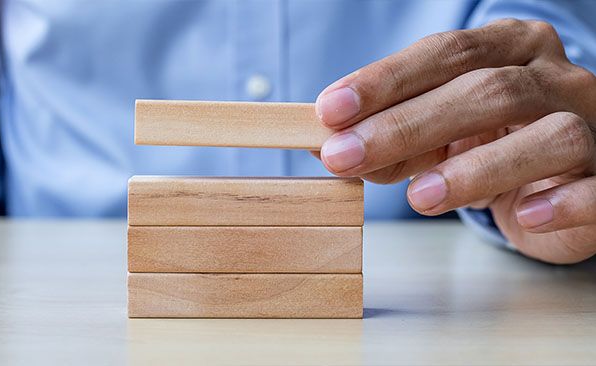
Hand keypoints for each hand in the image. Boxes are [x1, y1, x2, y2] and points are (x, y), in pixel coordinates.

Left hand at [315, 19, 595, 263]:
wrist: (557, 183)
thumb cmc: (489, 146)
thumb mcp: (433, 136)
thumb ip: (387, 138)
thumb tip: (323, 145)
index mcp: (510, 49)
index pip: (445, 52)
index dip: (386, 80)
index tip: (331, 110)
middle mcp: (556, 78)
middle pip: (487, 89)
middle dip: (407, 124)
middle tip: (346, 156)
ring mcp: (592, 126)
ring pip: (550, 134)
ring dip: (476, 167)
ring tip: (419, 197)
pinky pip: (595, 188)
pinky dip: (561, 201)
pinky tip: (522, 216)